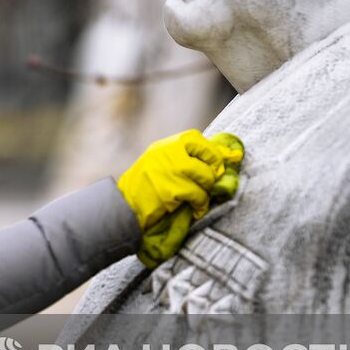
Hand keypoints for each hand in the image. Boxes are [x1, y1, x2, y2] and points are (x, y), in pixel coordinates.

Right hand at [133, 132, 243, 268]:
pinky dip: (201, 205)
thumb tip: (224, 155)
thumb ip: (185, 159)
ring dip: (207, 191)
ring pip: (205, 177)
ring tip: (201, 200)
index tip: (218, 164)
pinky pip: (198, 195)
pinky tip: (197, 210)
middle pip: (206, 156)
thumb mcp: (161, 165)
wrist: (125, 208)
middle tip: (212, 182)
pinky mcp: (171, 189)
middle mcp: (167, 153)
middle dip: (214, 170)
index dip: (211, 150)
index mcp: (164, 146)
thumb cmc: (145, 188)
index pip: (195, 138)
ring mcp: (169, 170)